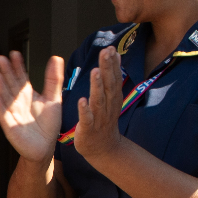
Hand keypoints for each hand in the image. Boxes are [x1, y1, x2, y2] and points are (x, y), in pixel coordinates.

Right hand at [0, 52, 65, 162]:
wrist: (45, 147)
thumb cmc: (49, 125)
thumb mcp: (54, 98)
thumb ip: (54, 79)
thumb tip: (56, 58)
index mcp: (28, 94)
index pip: (21, 77)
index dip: (17, 66)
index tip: (14, 54)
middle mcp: (18, 102)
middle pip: (10, 84)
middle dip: (6, 72)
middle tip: (1, 58)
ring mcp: (12, 113)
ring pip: (5, 97)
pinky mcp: (10, 126)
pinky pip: (3, 115)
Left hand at [71, 46, 124, 164]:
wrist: (104, 148)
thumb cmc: (105, 119)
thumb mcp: (111, 97)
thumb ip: (112, 77)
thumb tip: (115, 55)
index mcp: (113, 98)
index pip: (114, 78)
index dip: (113, 63)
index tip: (111, 48)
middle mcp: (108, 106)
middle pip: (109, 85)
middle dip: (107, 69)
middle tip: (105, 52)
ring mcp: (99, 118)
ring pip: (99, 100)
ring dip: (97, 86)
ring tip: (95, 71)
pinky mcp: (88, 129)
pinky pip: (87, 119)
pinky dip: (85, 110)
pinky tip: (81, 100)